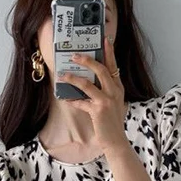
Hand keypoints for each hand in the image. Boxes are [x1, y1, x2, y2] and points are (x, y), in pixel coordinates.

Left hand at [58, 35, 127, 153]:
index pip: (114, 66)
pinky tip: (64, 98)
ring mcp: (107, 101)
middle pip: (101, 69)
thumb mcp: (112, 104)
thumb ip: (104, 92)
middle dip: (88, 60)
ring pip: (88, 84)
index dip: (110, 52)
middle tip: (75, 55)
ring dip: (73, 78)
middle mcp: (114, 91)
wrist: (116, 141)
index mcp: (118, 88)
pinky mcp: (98, 110)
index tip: (105, 39)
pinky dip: (72, 100)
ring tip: (63, 75)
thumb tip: (87, 82)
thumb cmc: (112, 123)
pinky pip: (81, 102)